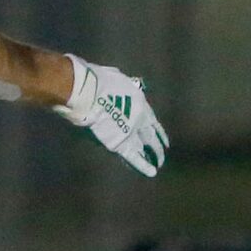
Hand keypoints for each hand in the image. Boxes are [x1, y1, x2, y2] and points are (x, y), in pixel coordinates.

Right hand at [57, 57, 169, 176]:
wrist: (87, 93)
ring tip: (158, 165)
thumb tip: (122, 87)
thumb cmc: (97, 81)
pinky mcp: (119, 143)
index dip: (157, 131)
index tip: (163, 139)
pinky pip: (133, 157)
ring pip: (145, 148)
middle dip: (157, 147)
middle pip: (151, 136)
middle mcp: (139, 119)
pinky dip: (142, 165)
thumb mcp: (117, 78)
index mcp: (140, 102)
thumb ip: (124, 87)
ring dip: (153, 157)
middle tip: (162, 156)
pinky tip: (152, 172)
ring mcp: (131, 132)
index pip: (152, 120)